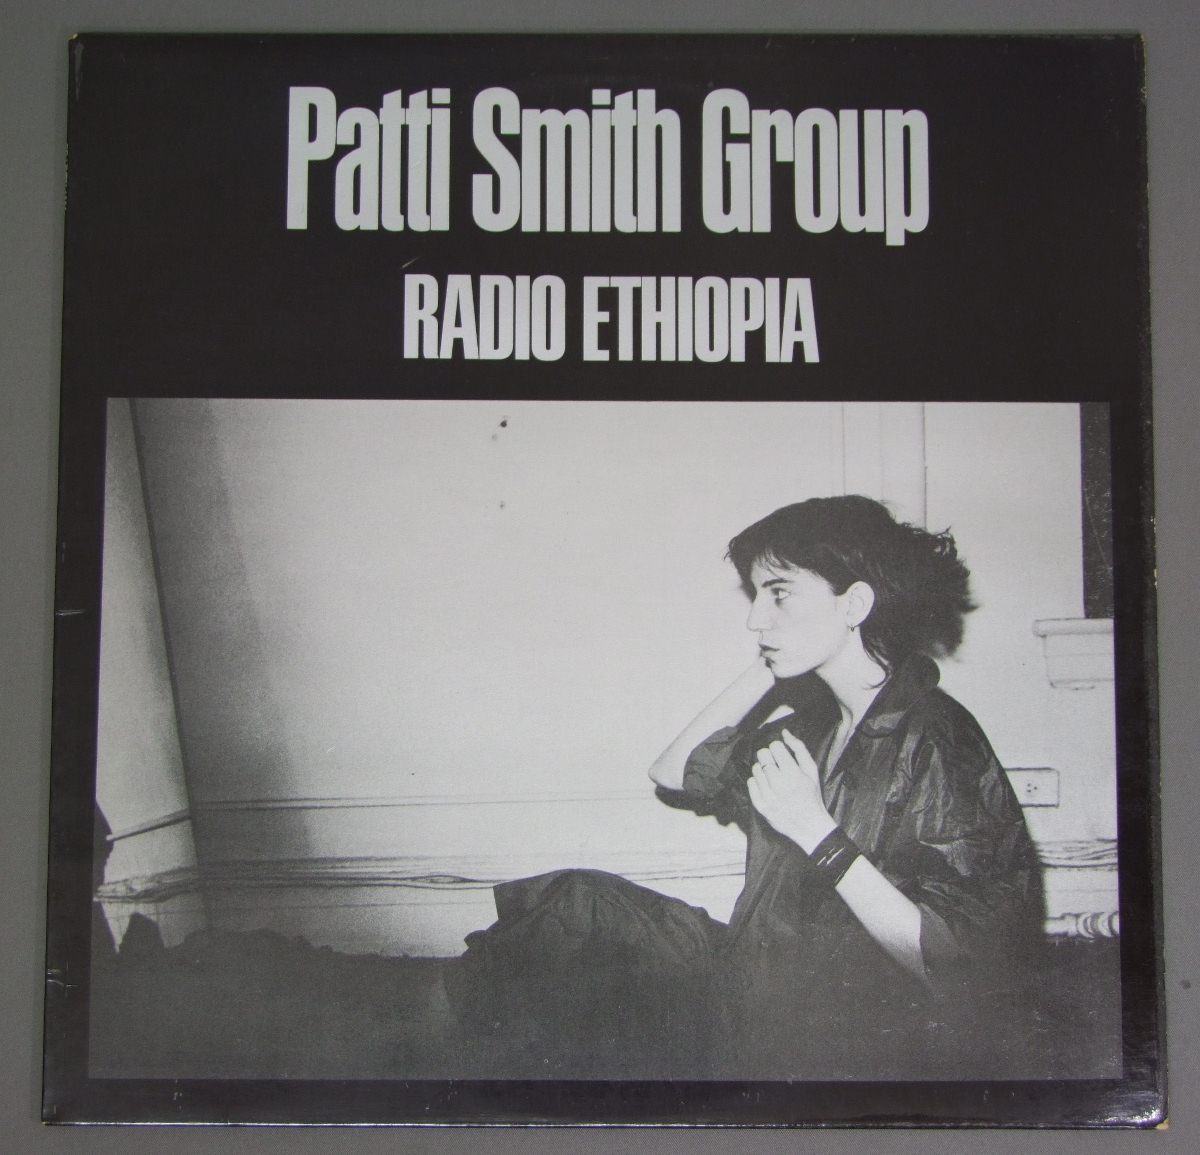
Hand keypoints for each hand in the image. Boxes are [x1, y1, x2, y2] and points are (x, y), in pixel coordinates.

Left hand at [746, 729, 836, 852]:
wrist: (809, 825)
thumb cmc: (811, 795)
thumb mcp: (812, 771)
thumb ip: (799, 749)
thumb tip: (784, 732)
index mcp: (793, 774)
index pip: (774, 747)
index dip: (779, 749)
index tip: (783, 756)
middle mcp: (779, 784)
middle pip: (762, 755)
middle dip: (769, 757)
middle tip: (777, 765)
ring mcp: (768, 796)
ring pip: (755, 768)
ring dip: (763, 770)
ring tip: (773, 778)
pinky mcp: (760, 806)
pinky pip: (750, 783)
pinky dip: (757, 782)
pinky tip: (767, 786)